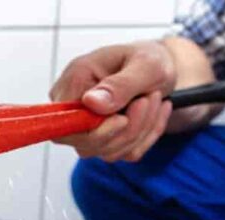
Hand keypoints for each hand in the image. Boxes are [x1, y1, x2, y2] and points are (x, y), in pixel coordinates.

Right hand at [50, 41, 176, 161]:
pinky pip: (122, 153)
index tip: (123, 118)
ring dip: (141, 131)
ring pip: (107, 151)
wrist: (160, 70)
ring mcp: (84, 127)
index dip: (95, 131)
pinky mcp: (101, 140)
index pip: (64, 125)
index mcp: (74, 82)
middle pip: (86, 144)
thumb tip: (90, 102)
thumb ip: (119, 84)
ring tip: (154, 100)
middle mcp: (72, 108)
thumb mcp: (146, 64)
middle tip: (151, 98)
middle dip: (128, 129)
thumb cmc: (150, 60)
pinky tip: (152, 114)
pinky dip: (145, 137)